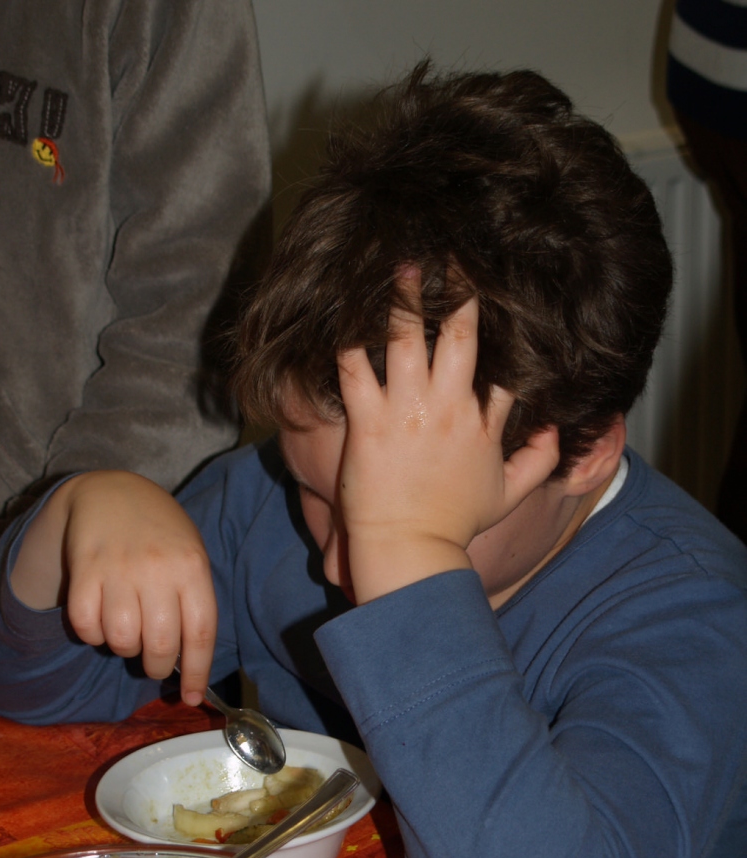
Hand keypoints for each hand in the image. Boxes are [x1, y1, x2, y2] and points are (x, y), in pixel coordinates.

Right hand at [11, 472, 216, 704]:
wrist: (113, 493)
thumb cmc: (161, 535)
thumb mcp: (191, 558)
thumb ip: (192, 605)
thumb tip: (187, 666)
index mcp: (192, 567)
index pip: (200, 633)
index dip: (197, 673)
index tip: (192, 696)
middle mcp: (157, 569)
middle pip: (159, 645)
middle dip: (156, 667)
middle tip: (152, 661)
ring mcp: (118, 569)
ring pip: (120, 640)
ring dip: (123, 648)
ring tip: (127, 630)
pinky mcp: (83, 570)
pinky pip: (85, 626)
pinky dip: (92, 634)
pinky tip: (100, 618)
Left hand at [336, 283, 559, 601]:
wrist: (411, 549)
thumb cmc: (455, 526)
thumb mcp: (509, 496)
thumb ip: (540, 461)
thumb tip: (559, 430)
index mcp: (482, 423)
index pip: (502, 366)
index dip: (502, 332)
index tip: (496, 299)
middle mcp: (449, 408)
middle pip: (462, 337)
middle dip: (460, 294)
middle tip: (455, 259)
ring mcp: (408, 412)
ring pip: (408, 341)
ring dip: (406, 300)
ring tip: (404, 266)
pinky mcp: (369, 422)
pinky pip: (356, 370)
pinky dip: (351, 341)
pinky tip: (347, 314)